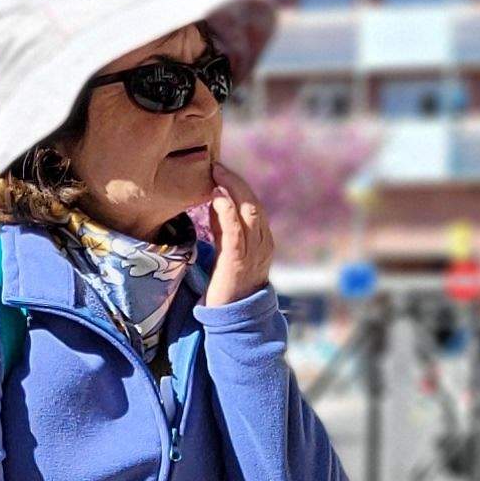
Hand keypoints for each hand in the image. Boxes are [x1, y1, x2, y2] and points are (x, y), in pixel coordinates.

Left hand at [201, 167, 275, 309]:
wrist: (232, 315)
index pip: (253, 204)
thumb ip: (224, 226)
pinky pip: (236, 232)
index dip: (238, 185)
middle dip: (235, 182)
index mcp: (262, 238)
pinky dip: (227, 211)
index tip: (220, 170)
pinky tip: (217, 198)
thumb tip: (216, 200)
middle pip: (253, 203)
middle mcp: (263, 242)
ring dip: (232, 190)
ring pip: (249, 213)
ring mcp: (254, 252)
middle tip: (216, 166)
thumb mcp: (228, 248)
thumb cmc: (227, 281)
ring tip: (216, 175)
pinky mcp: (237, 262)